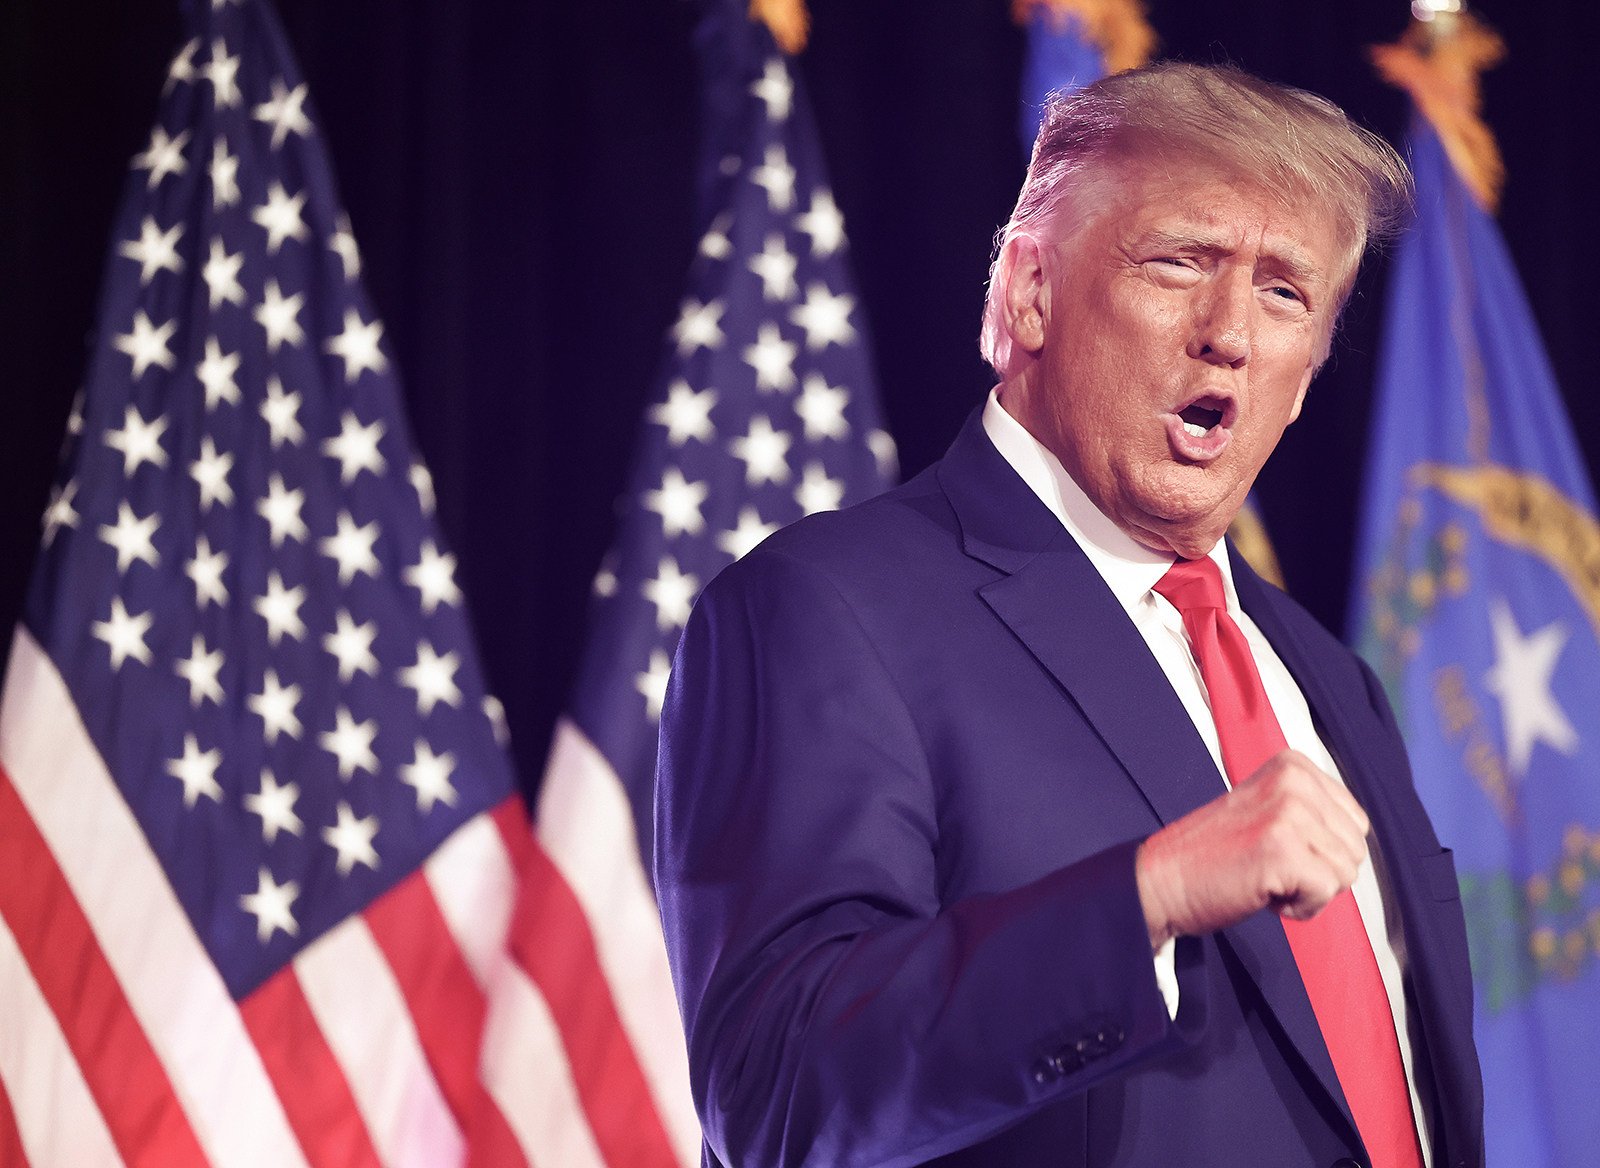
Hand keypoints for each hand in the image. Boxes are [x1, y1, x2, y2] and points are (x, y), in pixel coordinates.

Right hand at [1133, 749, 1370, 947]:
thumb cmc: (1214, 856)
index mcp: (1292, 764)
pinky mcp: (1283, 850)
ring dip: (1308, 890)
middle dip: (1319, 871)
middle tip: (1269, 866)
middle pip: (1356, 848)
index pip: (1355, 820)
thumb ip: (1312, 811)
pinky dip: (1300, 907)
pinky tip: (1264, 893)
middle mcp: (1294, 780)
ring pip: (1346, 872)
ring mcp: (1288, 813)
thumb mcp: (1269, 810)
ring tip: (1264, 877)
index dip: (1322, 849)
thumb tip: (1360, 839)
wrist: (1161, 880)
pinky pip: (1326, 892)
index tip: (1276, 847)